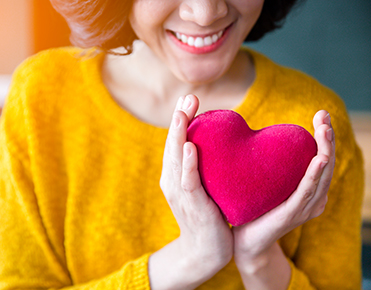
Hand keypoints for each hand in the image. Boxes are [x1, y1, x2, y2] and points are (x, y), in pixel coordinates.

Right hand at [149, 95, 232, 289]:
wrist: (205, 251)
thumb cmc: (207, 215)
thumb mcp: (204, 186)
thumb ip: (206, 166)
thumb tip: (220, 145)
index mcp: (176, 174)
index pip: (177, 142)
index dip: (181, 120)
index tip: (189, 99)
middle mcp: (172, 180)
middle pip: (173, 145)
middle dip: (179, 120)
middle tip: (188, 97)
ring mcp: (179, 193)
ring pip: (176, 159)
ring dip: (179, 135)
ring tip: (183, 113)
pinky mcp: (192, 205)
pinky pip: (188, 181)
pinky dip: (188, 164)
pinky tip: (190, 147)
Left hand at [233, 110, 334, 273]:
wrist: (244, 242)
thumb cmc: (254, 210)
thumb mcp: (266, 184)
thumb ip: (269, 165)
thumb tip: (257, 137)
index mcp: (308, 190)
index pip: (321, 158)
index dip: (324, 137)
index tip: (321, 114)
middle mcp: (312, 198)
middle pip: (326, 163)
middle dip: (327, 138)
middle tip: (324, 115)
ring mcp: (304, 208)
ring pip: (320, 176)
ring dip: (324, 151)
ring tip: (325, 130)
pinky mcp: (291, 215)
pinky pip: (305, 193)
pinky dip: (314, 176)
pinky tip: (318, 159)